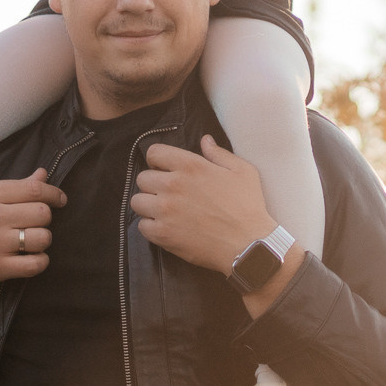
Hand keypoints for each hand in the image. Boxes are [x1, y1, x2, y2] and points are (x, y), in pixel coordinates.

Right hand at [0, 170, 65, 336]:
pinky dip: (40, 262)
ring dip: (43, 241)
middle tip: (35, 224)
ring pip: (43, 238)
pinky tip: (32, 259)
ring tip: (32, 242)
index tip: (60, 200)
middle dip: (45, 219)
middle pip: (42, 213)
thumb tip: (43, 175)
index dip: (54, 194)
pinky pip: (36, 264)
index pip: (34, 189)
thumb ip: (14, 188)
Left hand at [132, 138, 304, 315]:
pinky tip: (165, 228)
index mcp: (191, 166)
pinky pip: (141, 226)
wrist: (248, 245)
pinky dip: (151, 227)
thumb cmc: (248, 206)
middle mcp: (173, 185)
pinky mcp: (162, 234)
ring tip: (163, 212)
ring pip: (137, 201)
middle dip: (153, 184)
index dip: (157, 160)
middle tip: (167, 194)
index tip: (165, 169)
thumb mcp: (242, 172)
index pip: (154, 152)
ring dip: (149, 205)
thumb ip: (219, 154)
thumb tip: (205, 140)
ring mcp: (165, 210)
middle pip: (143, 178)